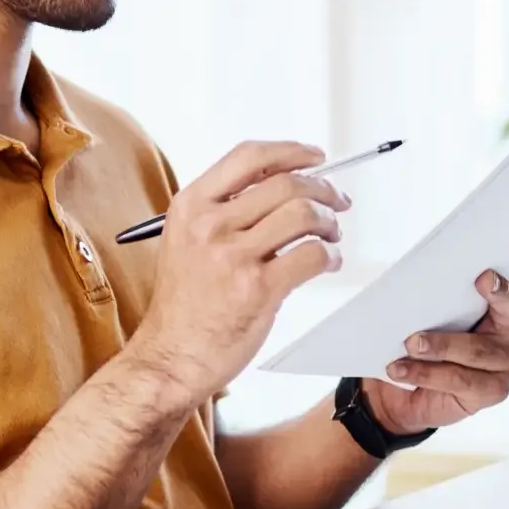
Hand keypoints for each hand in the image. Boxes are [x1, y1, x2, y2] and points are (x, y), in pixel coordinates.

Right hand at [128, 141, 346, 403]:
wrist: (171, 357)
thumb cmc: (185, 305)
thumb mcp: (187, 241)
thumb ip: (225, 210)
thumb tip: (284, 184)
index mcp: (190, 205)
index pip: (249, 156)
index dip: (291, 151)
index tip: (315, 157)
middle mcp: (209, 225)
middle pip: (285, 183)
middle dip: (323, 188)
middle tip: (337, 202)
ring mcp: (232, 256)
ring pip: (303, 213)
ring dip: (329, 221)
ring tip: (331, 234)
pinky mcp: (257, 289)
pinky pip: (312, 255)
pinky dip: (331, 255)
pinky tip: (328, 262)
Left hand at [363, 225, 508, 433]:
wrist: (400, 384)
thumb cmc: (415, 333)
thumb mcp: (420, 302)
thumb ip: (431, 281)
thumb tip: (414, 257)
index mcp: (500, 298)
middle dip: (500, 292)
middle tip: (482, 279)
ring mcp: (506, 361)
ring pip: (477, 349)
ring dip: (441, 344)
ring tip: (410, 342)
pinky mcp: (492, 390)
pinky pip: (459, 378)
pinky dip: (426, 372)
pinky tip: (399, 368)